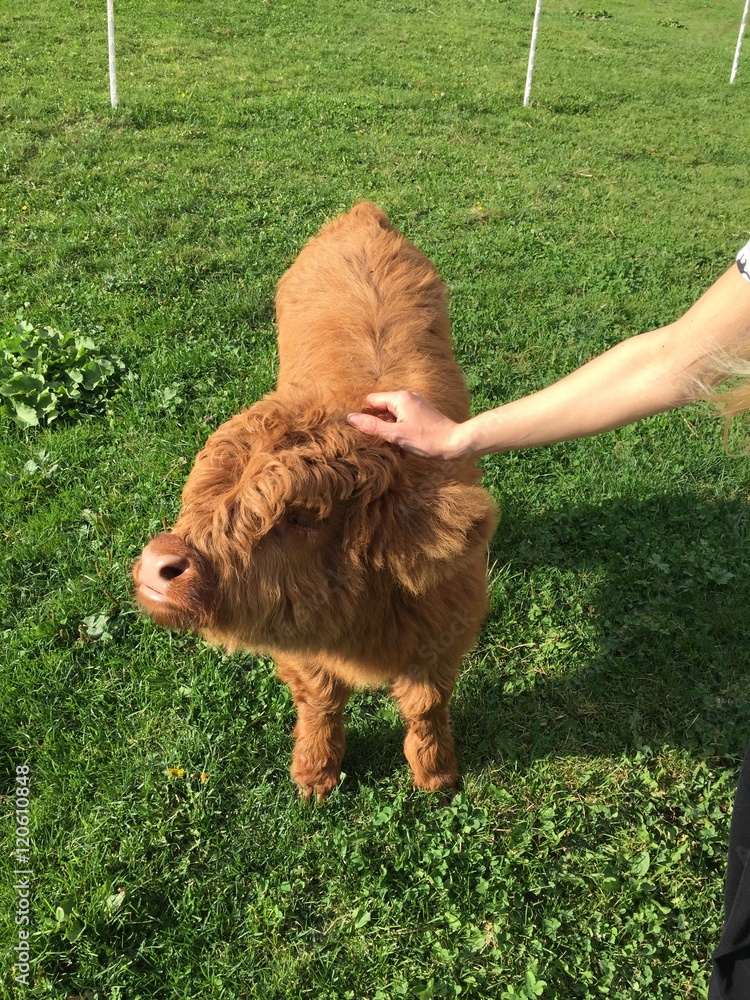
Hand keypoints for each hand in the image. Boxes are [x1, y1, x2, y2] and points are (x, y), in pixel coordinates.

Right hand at [347, 391, 465, 459]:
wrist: (456, 443)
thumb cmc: (427, 439)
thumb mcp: (396, 435)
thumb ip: (373, 427)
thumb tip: (351, 418)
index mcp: (399, 398)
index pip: (371, 400)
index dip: (365, 415)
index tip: (363, 432)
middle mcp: (407, 397)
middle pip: (382, 409)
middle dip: (377, 426)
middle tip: (376, 443)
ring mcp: (415, 406)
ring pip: (392, 417)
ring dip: (389, 432)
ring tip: (391, 448)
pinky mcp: (421, 415)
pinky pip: (403, 421)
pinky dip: (399, 433)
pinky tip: (402, 449)